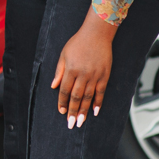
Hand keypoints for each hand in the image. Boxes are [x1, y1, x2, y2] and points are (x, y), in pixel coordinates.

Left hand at [52, 12, 117, 127]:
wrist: (97, 34)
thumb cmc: (78, 43)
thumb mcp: (64, 55)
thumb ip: (59, 71)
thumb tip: (54, 86)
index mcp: (70, 69)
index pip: (65, 90)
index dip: (62, 102)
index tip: (61, 112)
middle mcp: (82, 74)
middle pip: (76, 97)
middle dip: (73, 112)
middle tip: (71, 124)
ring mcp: (94, 75)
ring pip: (88, 97)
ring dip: (84, 111)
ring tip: (81, 122)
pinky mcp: (104, 75)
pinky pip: (101, 92)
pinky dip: (98, 103)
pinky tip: (95, 112)